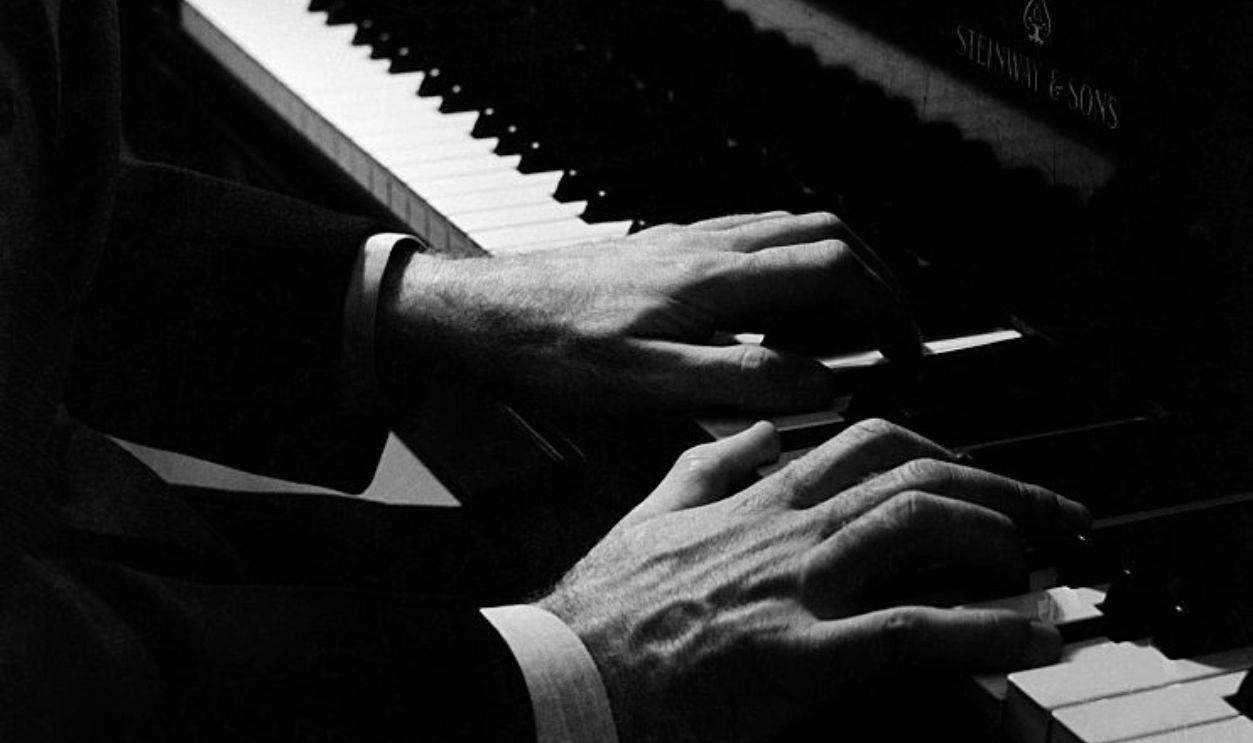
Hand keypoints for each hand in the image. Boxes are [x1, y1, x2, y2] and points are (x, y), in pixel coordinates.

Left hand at [377, 212, 919, 412]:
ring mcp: (686, 240)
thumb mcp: (647, 386)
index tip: (907, 349)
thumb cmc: (551, 349)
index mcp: (715, 277)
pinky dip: (787, 265)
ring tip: (841, 328)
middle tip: (890, 333)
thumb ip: (740, 381)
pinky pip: (749, 237)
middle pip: (825, 234)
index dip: (886, 309)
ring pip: (789, 229)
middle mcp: (708, 245)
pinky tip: (771, 308)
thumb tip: (820, 381)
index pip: (835, 269)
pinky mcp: (664, 248)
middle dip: (875, 280)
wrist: (482, 315)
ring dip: (834, 268)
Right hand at [538, 418, 1089, 742]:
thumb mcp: (651, 513)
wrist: (565, 673)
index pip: (866, 443)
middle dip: (996, 485)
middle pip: (912, 474)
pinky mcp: (799, 655)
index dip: (937, 449)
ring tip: (1046, 552)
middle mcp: (786, 528)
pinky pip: (910, 630)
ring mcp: (795, 586)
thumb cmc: (604, 609)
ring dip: (999, 532)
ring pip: (916, 524)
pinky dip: (984, 627)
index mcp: (755, 496)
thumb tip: (754, 435)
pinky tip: (1030, 631)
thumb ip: (708, 468)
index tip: (973, 473)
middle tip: (1048, 510)